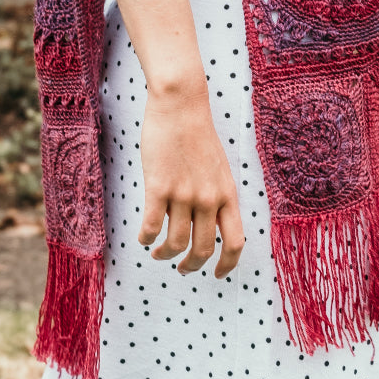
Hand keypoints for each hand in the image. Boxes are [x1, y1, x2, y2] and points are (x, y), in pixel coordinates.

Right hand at [137, 85, 244, 277]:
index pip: (235, 242)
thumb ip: (216, 195)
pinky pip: (151, 226)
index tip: (216, 274)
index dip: (226, 265)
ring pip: (176, 242)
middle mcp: (209, 198)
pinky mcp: (159, 186)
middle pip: (202, 249)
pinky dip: (146, 238)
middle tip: (180, 267)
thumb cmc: (197, 132)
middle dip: (190, 266)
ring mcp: (184, 193)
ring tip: (157, 252)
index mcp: (228, 193)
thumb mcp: (219, 167)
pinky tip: (143, 238)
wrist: (181, 104)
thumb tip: (206, 223)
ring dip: (165, 254)